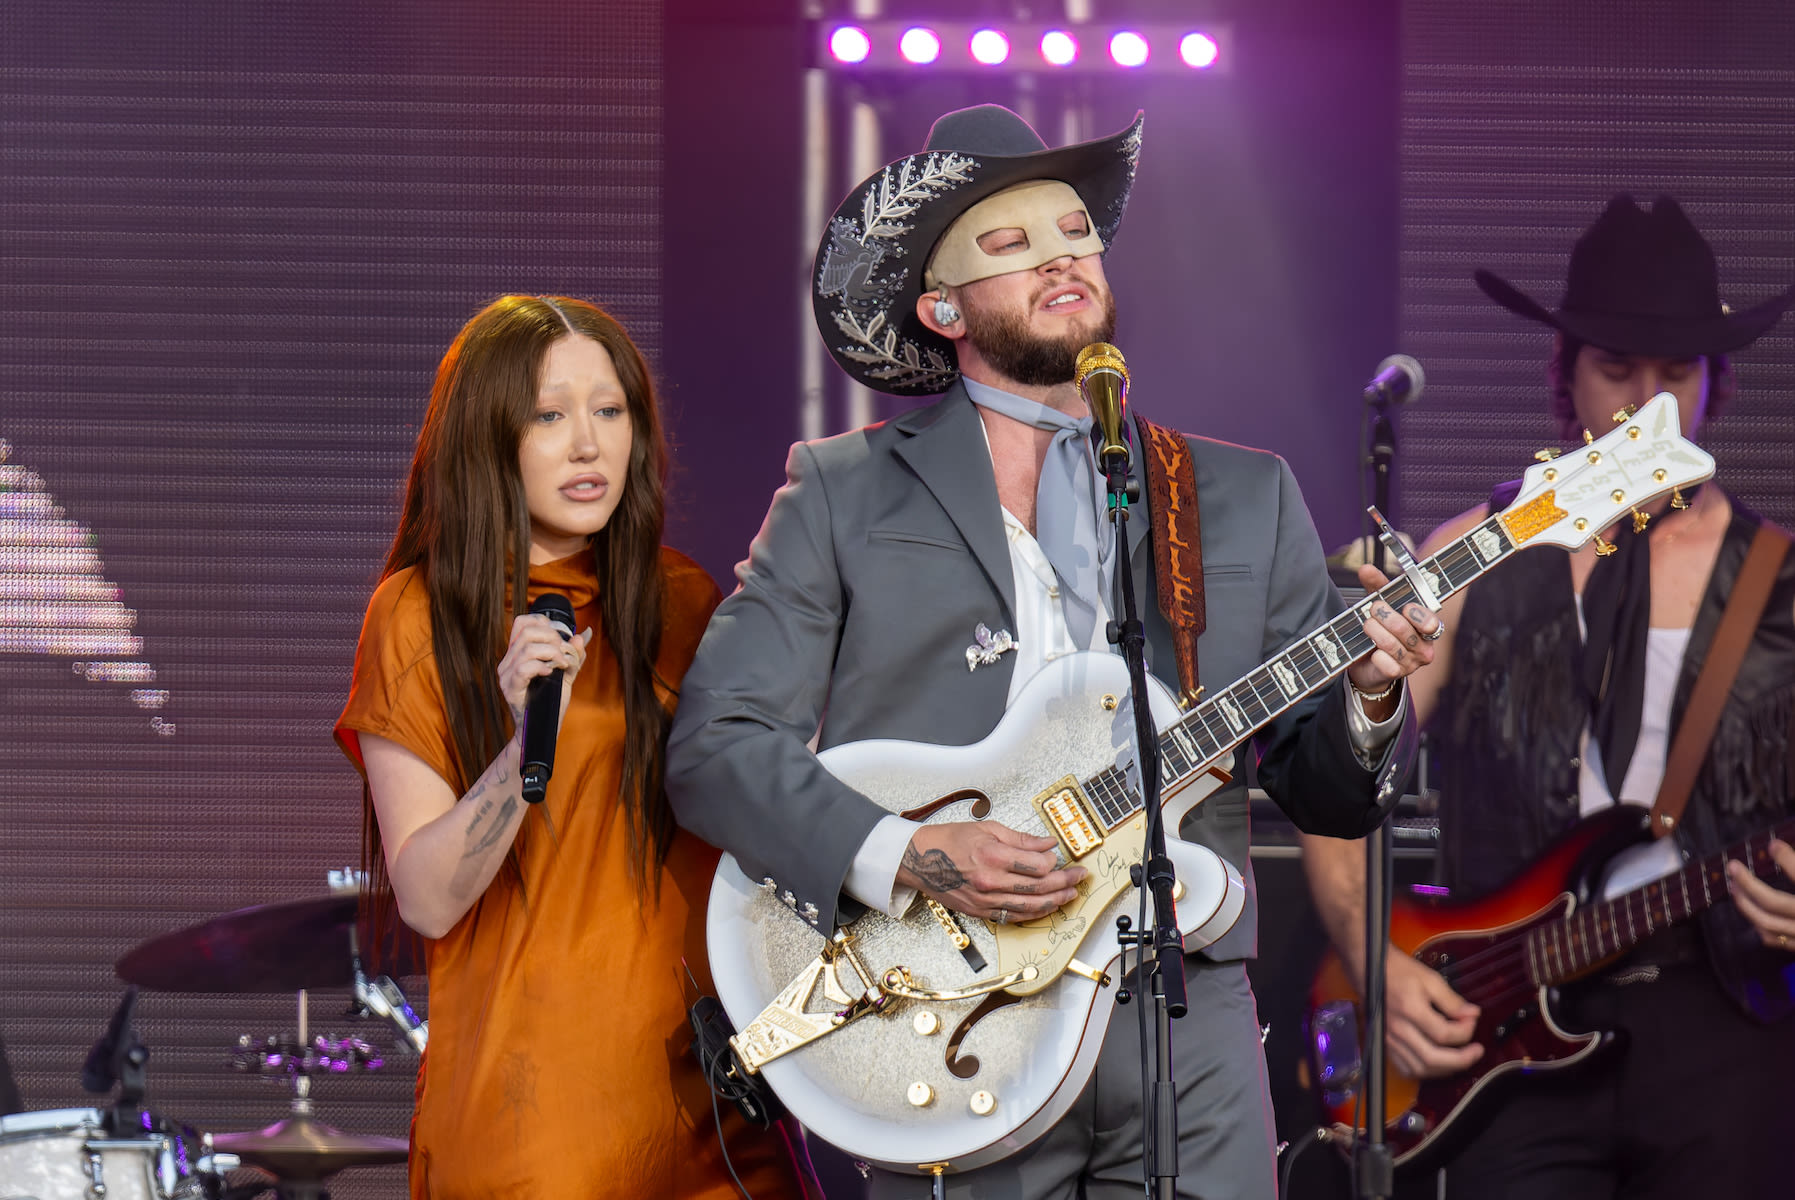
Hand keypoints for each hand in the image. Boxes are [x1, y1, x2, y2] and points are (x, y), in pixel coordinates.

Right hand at [496, 613, 593, 726]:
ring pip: (527, 648)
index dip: (544, 623)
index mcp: (516, 654)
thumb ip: (574, 655)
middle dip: (553, 638)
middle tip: (564, 654)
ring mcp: (506, 676)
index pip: (522, 622)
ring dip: (552, 653)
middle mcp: (507, 662)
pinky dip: (542, 666)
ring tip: (563, 665)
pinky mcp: (511, 689)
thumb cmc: (551, 702)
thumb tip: (585, 634)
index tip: (559, 639)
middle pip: (527, 631)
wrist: (543, 730)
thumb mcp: (566, 674)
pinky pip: (523, 669)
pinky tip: (551, 673)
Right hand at [898, 821, 1086, 924]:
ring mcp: (985, 900)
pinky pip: (1014, 916)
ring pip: (1030, 906)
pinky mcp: (980, 911)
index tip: (1062, 858)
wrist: (919, 859)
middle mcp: (990, 881)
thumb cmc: (949, 840)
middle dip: (1065, 883)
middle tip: (1079, 877)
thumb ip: (1021, 839)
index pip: (1038, 865)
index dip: (1055, 863)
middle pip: (1039, 887)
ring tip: (1070, 895)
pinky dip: (1034, 913)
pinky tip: (1046, 907)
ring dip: (1055, 901)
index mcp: (992, 856)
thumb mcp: (987, 829)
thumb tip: (1047, 844)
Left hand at [1347, 565, 1443, 704]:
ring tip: (1367, 625)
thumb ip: (1376, 586)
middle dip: (1387, 617)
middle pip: (1407, 631)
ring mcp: (1411, 662)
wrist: (1370, 663)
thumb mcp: (1381, 604)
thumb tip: (1366, 568)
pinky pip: (1388, 666)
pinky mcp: (1397, 674)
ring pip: (1394, 646)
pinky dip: (1377, 657)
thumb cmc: (1382, 629)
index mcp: (1425, 626)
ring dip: (1376, 632)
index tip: (1406, 608)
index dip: (1420, 616)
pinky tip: (1372, 652)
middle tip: (1375, 609)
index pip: (1432, 622)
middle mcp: (1423, 646)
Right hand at [1382, 951, 1482, 1079]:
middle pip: (1433, 1058)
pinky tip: (1437, 1063)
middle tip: (1477, 1051)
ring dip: (1445, 1069)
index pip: (1444, 1034)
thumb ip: (1451, 1000)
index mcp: (1410, 1009)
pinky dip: (1425, 1072)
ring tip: (1461, 1058)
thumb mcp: (1429, 979)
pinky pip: (1406, 1069)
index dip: (1465, 1032)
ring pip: (1420, 1068)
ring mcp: (1390, 1039)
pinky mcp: (1385, 1044)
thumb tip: (1473, 1014)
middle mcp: (1398, 1029)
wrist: (1367, 969)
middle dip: (1462, 1059)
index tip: (1472, 1020)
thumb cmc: (1398, 971)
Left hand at [1727, 839, 1794, 952]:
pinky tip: (1753, 914)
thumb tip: (1780, 848)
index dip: (1788, 860)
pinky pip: (1776, 939)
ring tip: (1734, 888)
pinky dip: (1760, 925)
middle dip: (1749, 884)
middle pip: (1776, 903)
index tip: (1773, 844)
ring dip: (1747, 906)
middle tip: (1733, 866)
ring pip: (1769, 925)